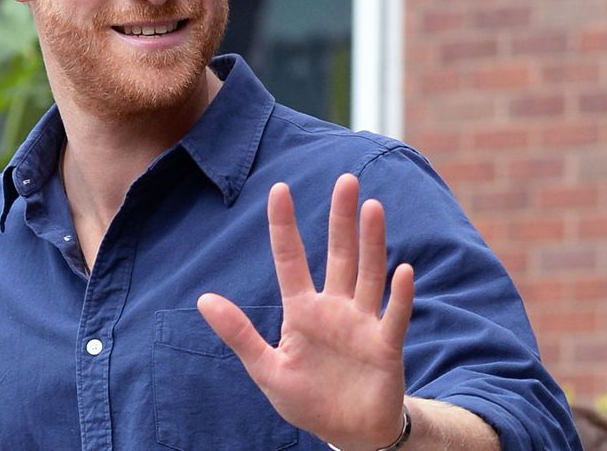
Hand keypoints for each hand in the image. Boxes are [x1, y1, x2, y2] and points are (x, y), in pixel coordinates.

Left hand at [198, 173, 414, 450]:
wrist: (347, 433)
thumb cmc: (307, 399)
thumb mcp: (266, 368)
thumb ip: (239, 334)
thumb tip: (204, 299)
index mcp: (302, 310)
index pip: (291, 258)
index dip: (284, 225)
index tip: (279, 188)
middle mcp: (335, 308)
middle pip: (339, 254)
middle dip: (342, 218)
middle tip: (346, 180)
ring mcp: (363, 323)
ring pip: (368, 274)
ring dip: (372, 242)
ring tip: (373, 207)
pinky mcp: (386, 346)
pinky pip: (394, 316)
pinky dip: (400, 295)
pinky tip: (403, 270)